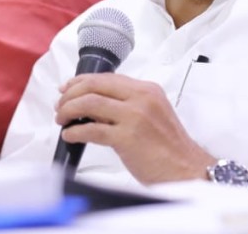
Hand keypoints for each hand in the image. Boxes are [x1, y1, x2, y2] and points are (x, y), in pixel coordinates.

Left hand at [55, 73, 213, 183]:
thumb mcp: (153, 114)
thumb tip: (94, 106)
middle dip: (70, 94)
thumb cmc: (169, 148)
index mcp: (147, 90)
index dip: (81, 81)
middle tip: (60, 106)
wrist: (186, 169)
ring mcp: (134, 117)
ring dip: (68, 110)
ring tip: (62, 120)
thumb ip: (128, 105)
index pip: (107, 78)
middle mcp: (141, 98)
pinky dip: (75, 132)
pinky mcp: (127, 138)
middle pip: (94, 85)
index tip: (68, 88)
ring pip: (89, 103)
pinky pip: (91, 130)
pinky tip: (70, 136)